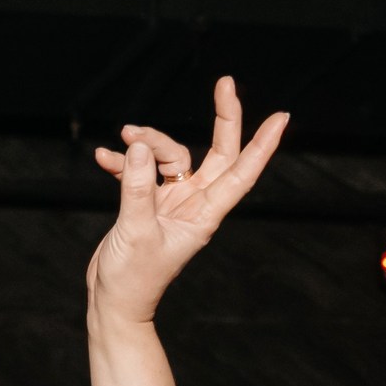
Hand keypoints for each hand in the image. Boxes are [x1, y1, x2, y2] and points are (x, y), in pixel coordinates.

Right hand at [86, 75, 288, 325]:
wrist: (113, 303)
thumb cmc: (132, 279)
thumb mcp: (135, 231)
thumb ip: (137, 188)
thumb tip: (139, 146)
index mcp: (204, 215)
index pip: (241, 173)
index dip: (262, 146)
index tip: (282, 117)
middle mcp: (194, 204)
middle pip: (217, 153)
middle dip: (222, 118)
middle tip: (224, 82)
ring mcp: (172, 203)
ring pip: (170, 156)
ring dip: (148, 142)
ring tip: (122, 138)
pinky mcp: (148, 204)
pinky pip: (141, 171)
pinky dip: (124, 162)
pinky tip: (103, 158)